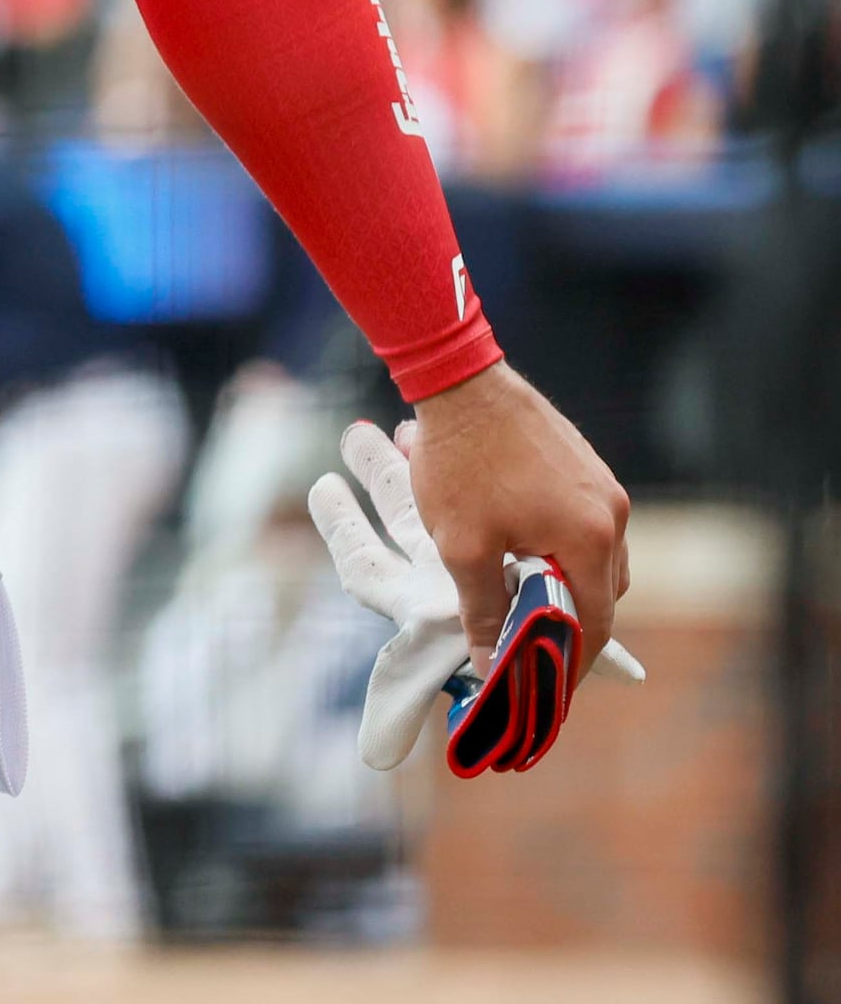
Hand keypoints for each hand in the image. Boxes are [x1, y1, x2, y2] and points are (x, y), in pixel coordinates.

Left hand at [408, 362, 631, 666]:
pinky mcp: (588, 469)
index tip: (547, 690)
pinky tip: (526, 554)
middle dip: (572, 626)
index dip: (571, 661)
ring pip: (598, 560)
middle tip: (533, 651)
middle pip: (605, 594)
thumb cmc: (460, 463)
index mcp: (591, 538)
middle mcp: (612, 514)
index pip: (597, 623)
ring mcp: (604, 487)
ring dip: (568, 587)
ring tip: (525, 606)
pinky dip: (565, 551)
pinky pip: (588, 527)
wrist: (461, 382)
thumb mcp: (462, 546)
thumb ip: (484, 608)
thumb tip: (493, 663)